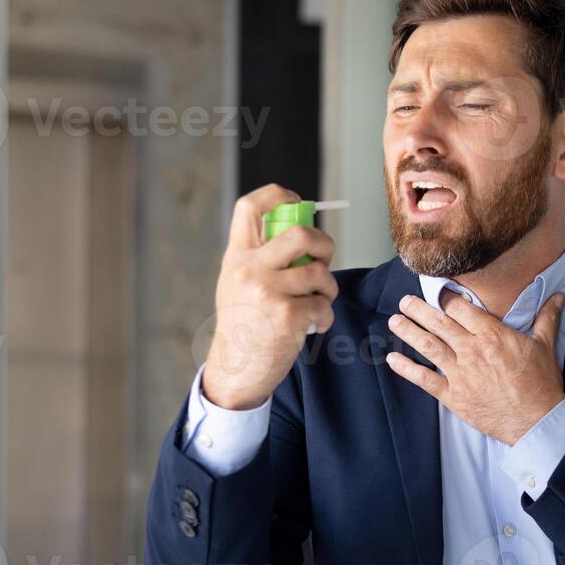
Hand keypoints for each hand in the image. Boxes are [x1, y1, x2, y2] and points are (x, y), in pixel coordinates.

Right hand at [202, 184, 337, 410]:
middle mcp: (249, 269)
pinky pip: (323, 305)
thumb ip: (260, 257)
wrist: (236, 368)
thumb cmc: (244, 324)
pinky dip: (325, 316)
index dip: (278, 196)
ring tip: (318, 301)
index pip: (251, 207)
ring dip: (328, 289)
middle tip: (324, 260)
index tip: (298, 203)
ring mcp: (268, 292)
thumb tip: (302, 233)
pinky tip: (313, 325)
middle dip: (324, 244)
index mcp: (237, 256)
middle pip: (300, 233)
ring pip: (320, 272)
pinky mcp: (288, 316)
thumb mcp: (237, 282)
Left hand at [385, 291, 564, 444]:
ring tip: (394, 321)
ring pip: (428, 346)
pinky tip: (393, 359)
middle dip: (419, 310)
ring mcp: (461, 373)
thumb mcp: (546, 346)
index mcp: (493, 335)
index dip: (447, 297)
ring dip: (408, 332)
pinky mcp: (454, 396)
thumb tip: (558, 296)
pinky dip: (407, 369)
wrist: (536, 420)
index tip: (437, 291)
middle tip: (404, 301)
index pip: (462, 309)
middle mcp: (472, 350)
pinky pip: (425, 379)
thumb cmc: (541, 384)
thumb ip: (547, 318)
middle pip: (439, 323)